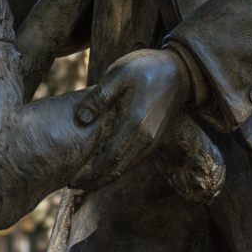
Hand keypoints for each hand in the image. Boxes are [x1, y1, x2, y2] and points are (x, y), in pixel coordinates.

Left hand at [71, 48, 192, 190]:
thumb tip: (81, 120)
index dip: (90, 172)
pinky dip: (119, 169)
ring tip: (86, 181)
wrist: (179, 69)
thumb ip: (99, 97)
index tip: (71, 180)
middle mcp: (145, 137)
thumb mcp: (119, 73)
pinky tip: (106, 167)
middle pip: (118, 169)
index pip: (109, 158)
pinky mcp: (155, 138)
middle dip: (95, 180)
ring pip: (127, 167)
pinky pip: (135, 160)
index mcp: (134, 122)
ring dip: (106, 177)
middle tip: (73, 185)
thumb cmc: (145, 67)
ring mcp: (152, 139)